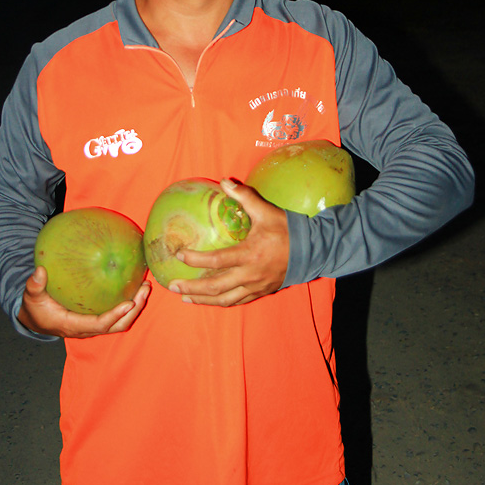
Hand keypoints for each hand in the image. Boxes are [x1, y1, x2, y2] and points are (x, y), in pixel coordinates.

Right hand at [17, 266, 150, 337]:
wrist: (37, 320)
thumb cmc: (37, 308)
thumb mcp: (32, 297)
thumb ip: (34, 286)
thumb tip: (39, 271)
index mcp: (74, 325)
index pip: (99, 324)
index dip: (115, 316)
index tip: (128, 303)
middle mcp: (88, 329)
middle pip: (117, 325)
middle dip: (134, 310)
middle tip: (144, 289)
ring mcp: (94, 325)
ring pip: (120, 322)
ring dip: (135, 306)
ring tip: (145, 286)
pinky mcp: (98, 319)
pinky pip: (117, 315)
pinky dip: (129, 303)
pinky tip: (134, 285)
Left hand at [168, 179, 288, 305]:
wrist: (312, 251)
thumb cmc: (287, 230)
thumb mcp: (266, 211)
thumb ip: (244, 196)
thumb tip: (224, 181)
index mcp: (249, 254)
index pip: (216, 261)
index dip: (195, 260)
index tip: (179, 256)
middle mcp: (250, 274)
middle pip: (215, 286)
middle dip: (192, 288)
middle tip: (172, 286)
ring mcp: (255, 286)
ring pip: (224, 299)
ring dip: (203, 300)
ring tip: (185, 299)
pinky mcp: (261, 292)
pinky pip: (237, 301)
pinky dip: (221, 303)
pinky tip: (209, 301)